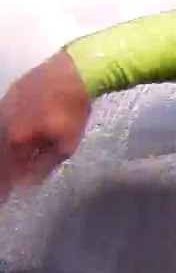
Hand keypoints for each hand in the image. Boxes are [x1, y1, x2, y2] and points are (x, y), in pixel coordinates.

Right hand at [0, 51, 91, 203]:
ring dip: (2, 157)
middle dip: (1, 173)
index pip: (5, 168)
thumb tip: (27, 182)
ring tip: (6, 170)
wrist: (71, 72)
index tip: (3, 200)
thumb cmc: (71, 111)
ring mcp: (3, 108)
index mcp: (14, 138)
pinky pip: (0, 123)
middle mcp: (3, 124)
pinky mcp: (8, 97)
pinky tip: (8, 144)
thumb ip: (44, 164)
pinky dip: (2, 138)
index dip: (3, 186)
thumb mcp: (65, 144)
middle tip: (2, 190)